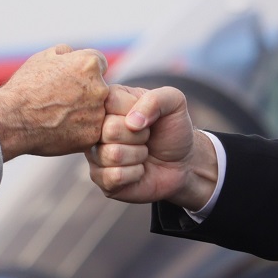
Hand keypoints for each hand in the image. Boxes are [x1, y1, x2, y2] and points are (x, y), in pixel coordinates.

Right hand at [0, 45, 109, 158]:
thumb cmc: (25, 87)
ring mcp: (97, 114)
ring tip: (59, 116)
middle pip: (101, 88)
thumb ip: (67, 53)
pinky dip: (79, 131)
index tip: (70, 80)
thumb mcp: (44, 57)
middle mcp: (100, 88)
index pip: (99, 65)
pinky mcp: (92, 135)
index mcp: (90, 64)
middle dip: (86, 92)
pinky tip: (60, 129)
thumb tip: (75, 55)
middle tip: (63, 100)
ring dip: (85, 113)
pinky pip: (91, 131)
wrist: (11, 119)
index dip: (83, 72)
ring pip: (97, 111)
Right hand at [85, 84, 217, 209]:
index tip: (145, 116)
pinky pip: (115, 176)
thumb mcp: (174, 103)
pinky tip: (138, 169)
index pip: (108, 100)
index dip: (134, 110)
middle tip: (146, 137)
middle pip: (110, 130)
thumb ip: (156, 99)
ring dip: (138, 155)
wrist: (181, 163)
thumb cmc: (173, 129)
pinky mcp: (100, 178)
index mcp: (109, 101)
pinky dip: (135, 173)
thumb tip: (131, 122)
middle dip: (139, 136)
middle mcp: (96, 126)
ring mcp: (96, 153)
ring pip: (113, 155)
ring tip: (143, 152)